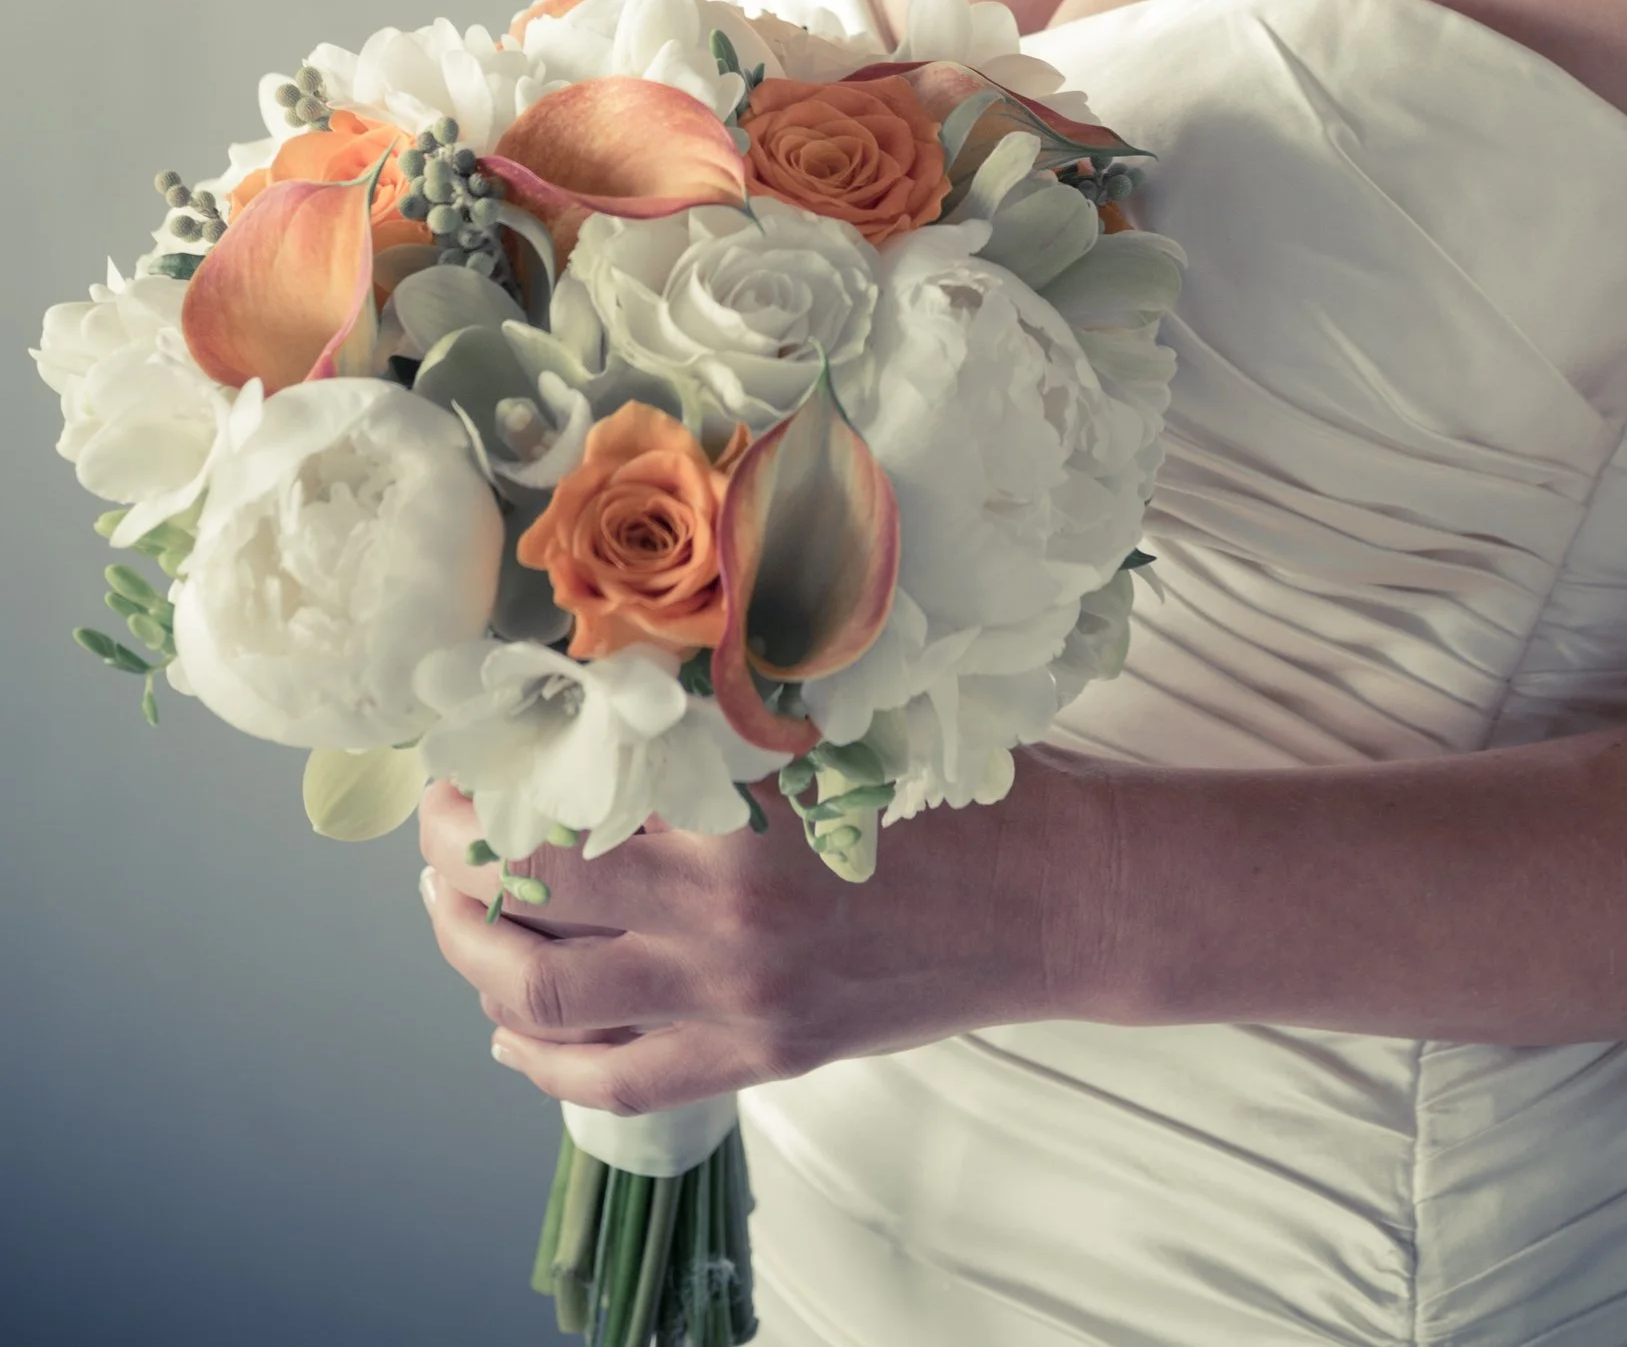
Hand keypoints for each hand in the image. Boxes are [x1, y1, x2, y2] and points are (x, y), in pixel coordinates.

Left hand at [414, 757, 1112, 1114]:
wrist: (1060, 899)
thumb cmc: (965, 786)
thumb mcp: (852, 719)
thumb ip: (740, 708)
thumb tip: (626, 670)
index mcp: (742, 817)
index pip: (569, 799)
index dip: (497, 773)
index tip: (469, 743)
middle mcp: (722, 920)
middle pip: (529, 899)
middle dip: (457, 857)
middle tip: (440, 818)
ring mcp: (736, 1002)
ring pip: (548, 994)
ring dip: (477, 950)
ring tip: (454, 906)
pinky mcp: (761, 1057)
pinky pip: (614, 1082)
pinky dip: (542, 1058)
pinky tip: (512, 1026)